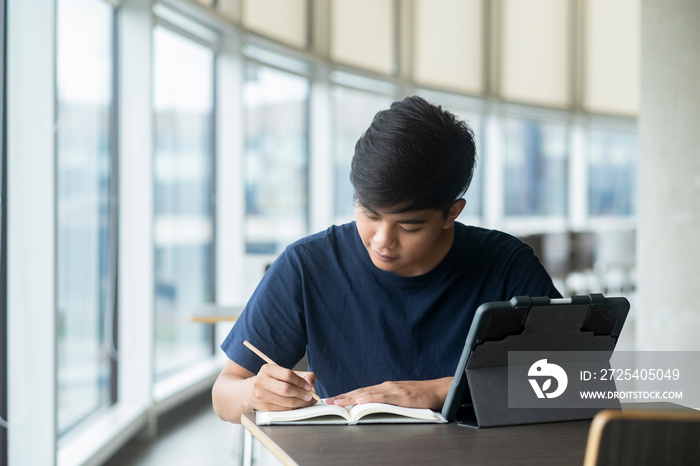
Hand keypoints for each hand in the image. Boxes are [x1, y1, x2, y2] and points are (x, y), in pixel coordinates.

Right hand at [250, 364, 317, 411]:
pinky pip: (283, 410)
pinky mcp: (263, 408)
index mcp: (267, 369)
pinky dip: (294, 409)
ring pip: (286, 402)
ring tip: (307, 402)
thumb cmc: (272, 381)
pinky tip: (298, 406)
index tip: (309, 386)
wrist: (251, 392)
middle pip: (286, 389)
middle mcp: (261, 382)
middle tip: (310, 396)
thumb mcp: (283, 373)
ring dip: (300, 403)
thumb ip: (301, 376)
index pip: (287, 375)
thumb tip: (311, 384)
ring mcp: (261, 396)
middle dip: (301, 394)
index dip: (301, 382)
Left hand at [326, 377, 451, 410]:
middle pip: (360, 391)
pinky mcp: (400, 395)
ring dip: (351, 398)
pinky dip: (370, 398)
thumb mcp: (399, 399)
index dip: (346, 396)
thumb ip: (386, 402)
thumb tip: (371, 409)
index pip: (361, 392)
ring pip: (367, 393)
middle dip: (343, 397)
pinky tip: (360, 401)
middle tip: (328, 401)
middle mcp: (386, 386)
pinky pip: (382, 397)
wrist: (438, 391)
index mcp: (385, 388)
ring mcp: (392, 390)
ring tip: (338, 402)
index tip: (333, 400)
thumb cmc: (420, 396)